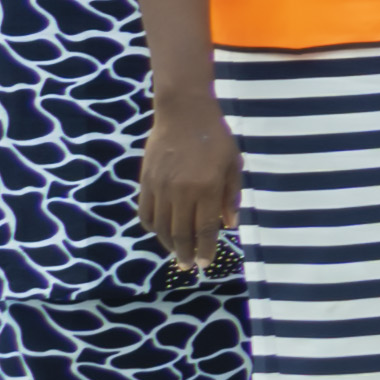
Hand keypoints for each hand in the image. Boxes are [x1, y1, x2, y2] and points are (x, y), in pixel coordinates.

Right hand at [138, 87, 235, 271]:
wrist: (183, 113)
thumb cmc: (215, 137)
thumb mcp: (233, 164)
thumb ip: (231, 196)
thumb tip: (230, 224)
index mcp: (207, 188)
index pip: (205, 228)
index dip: (206, 248)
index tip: (206, 264)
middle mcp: (181, 192)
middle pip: (181, 232)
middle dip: (186, 253)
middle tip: (189, 266)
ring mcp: (160, 187)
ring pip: (162, 226)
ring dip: (168, 244)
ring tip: (177, 254)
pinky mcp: (146, 182)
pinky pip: (146, 212)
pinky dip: (153, 227)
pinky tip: (161, 233)